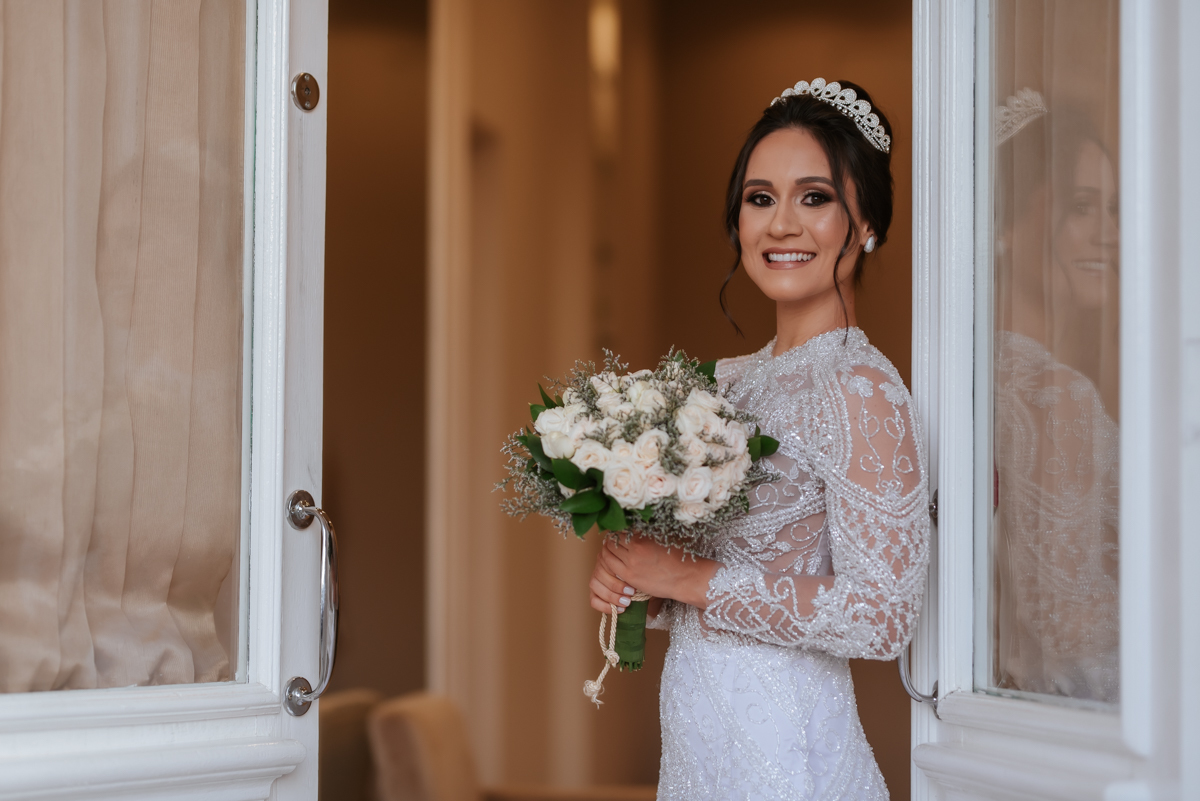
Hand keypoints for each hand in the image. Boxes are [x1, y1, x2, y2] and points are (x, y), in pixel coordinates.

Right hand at [589, 542, 636, 614]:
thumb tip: (633, 569)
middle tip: (631, 593)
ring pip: (594, 586)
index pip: (606, 561)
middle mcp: (599, 567)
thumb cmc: (640, 574)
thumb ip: (633, 568)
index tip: (632, 584)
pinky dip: (605, 607)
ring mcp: (595, 580)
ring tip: (626, 602)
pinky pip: (594, 601)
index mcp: (608, 557)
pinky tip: (620, 610)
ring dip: (611, 596)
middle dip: (616, 585)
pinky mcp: (594, 593)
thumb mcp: (638, 569)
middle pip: (599, 573)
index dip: (617, 572)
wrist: (643, 586)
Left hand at [594, 534, 720, 610]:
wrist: (685, 578)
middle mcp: (634, 549)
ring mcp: (630, 564)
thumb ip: (644, 534)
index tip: (617, 534)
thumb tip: (631, 529)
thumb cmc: (677, 557)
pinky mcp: (630, 577)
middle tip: (612, 544)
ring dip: (607, 553)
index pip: (619, 530)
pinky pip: (611, 568)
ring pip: (607, 554)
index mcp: (642, 537)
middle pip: (610, 541)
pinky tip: (614, 564)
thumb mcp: (661, 539)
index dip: (616, 532)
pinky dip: (609, 565)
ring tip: (612, 554)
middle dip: (609, 542)